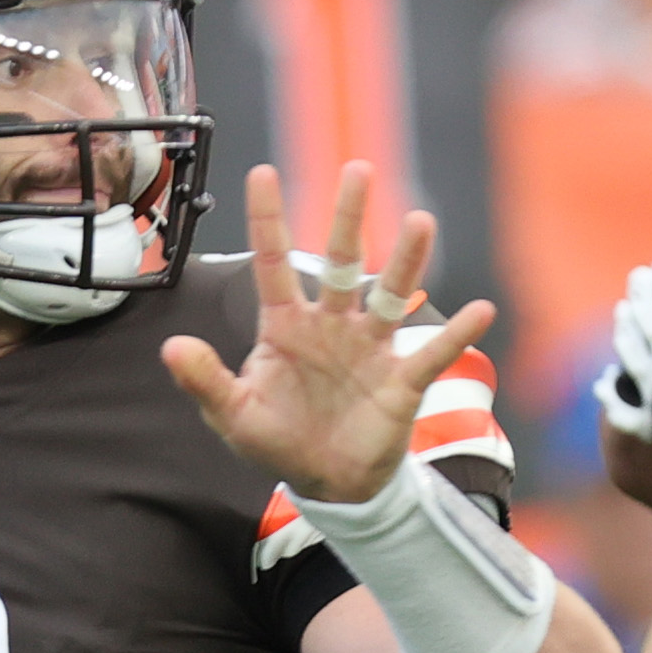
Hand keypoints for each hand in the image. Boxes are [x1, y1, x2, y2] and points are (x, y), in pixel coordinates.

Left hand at [162, 163, 495, 503]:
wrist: (328, 483)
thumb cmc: (278, 441)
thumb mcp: (233, 415)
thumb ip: (204, 381)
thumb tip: (170, 347)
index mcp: (285, 326)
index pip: (273, 262)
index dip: (268, 219)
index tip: (263, 172)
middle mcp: (331, 325)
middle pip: (341, 261)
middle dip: (348, 217)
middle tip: (357, 169)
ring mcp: (369, 347)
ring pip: (389, 294)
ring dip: (406, 260)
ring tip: (420, 221)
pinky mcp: (401, 379)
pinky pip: (433, 354)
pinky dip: (457, 334)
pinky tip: (481, 311)